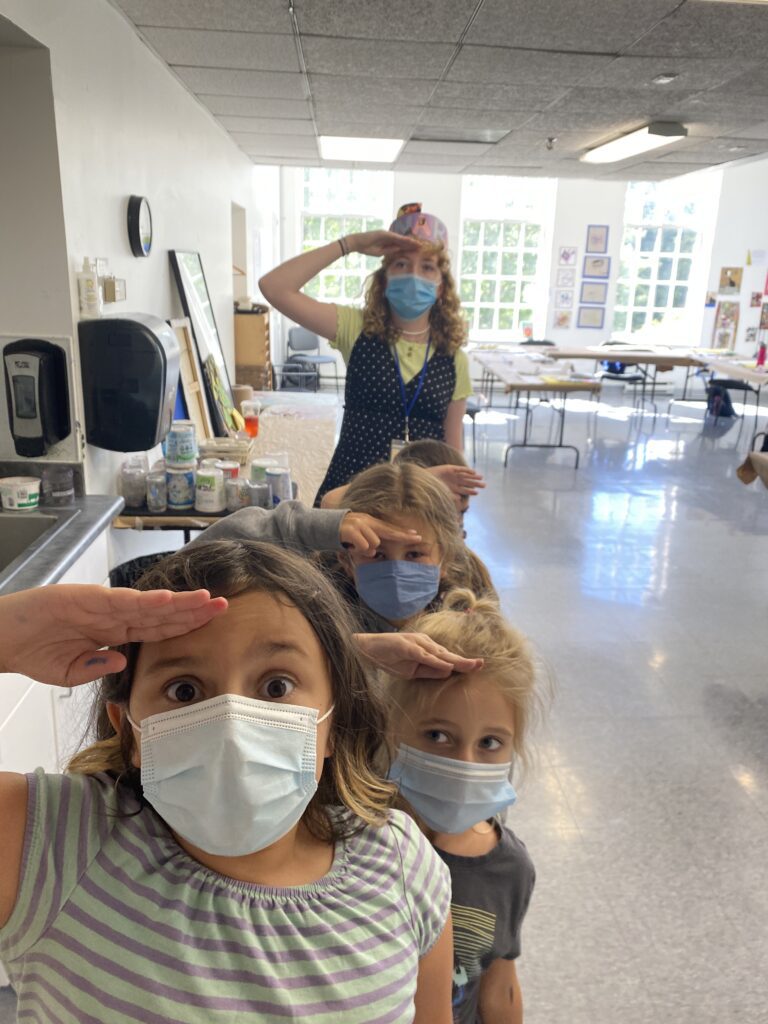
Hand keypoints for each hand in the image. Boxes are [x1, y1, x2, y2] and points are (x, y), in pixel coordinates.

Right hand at [0, 585, 227, 685]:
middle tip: (225, 606)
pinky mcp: (86, 597)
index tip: (212, 625)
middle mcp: (114, 615)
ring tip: (206, 600)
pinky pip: (120, 600)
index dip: (185, 626)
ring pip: (148, 604)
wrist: (3, 638)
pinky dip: (144, 600)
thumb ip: (96, 668)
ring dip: (178, 602)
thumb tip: (122, 662)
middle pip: (162, 614)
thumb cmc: (35, 652)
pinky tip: (167, 600)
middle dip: (193, 611)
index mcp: (114, 633)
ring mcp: (102, 604)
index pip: (158, 630)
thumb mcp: (70, 673)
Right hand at [340, 512, 420, 554]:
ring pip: (374, 543)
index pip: (390, 528)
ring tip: (354, 545)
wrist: (323, 525)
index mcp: (370, 522)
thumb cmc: (343, 534)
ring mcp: (360, 524)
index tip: (417, 535)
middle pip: (389, 531)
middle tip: (418, 538)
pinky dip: (358, 549)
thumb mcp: (357, 536)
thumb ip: (368, 542)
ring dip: (366, 549)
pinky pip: (363, 545)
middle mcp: (367, 521)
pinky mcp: (352, 530)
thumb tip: (374, 553)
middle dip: (404, 536)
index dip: (403, 532)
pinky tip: (350, 544)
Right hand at [347, 230, 422, 257]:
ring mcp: (386, 234)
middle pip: (402, 241)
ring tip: (418, 245)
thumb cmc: (365, 248)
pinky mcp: (383, 234)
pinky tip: (409, 241)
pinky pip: (395, 237)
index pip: (400, 245)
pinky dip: (402, 239)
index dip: (408, 248)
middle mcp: (388, 236)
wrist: (356, 243)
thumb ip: (389, 251)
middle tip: (422, 247)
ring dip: (410, 242)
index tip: (416, 251)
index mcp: (387, 242)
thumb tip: (398, 251)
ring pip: (400, 238)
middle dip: (412, 244)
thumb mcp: (380, 252)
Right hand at [356, 632, 482, 678]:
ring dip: (455, 660)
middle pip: (448, 654)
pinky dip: (436, 661)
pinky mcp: (406, 646)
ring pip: (439, 653)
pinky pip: (423, 655)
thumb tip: (448, 672)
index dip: (462, 663)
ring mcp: (415, 644)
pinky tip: (446, 665)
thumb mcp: (412, 670)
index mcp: (427, 649)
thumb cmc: (389, 657)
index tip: (478, 667)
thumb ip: (429, 670)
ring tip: (470, 665)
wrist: (367, 648)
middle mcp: (424, 643)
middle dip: (464, 661)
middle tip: (481, 665)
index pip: (448, 658)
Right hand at [428, 465, 485, 498]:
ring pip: (466, 476)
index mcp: (453, 489)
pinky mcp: (450, 468)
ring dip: (473, 477)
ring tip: (481, 477)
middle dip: (476, 484)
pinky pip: (460, 469)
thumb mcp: (442, 493)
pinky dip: (466, 470)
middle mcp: (455, 482)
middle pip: (467, 483)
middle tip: (484, 485)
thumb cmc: (432, 488)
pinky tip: (473, 472)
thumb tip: (460, 499)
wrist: (425, 478)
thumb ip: (451, 496)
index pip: (464, 490)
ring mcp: (453, 475)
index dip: (470, 491)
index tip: (477, 493)